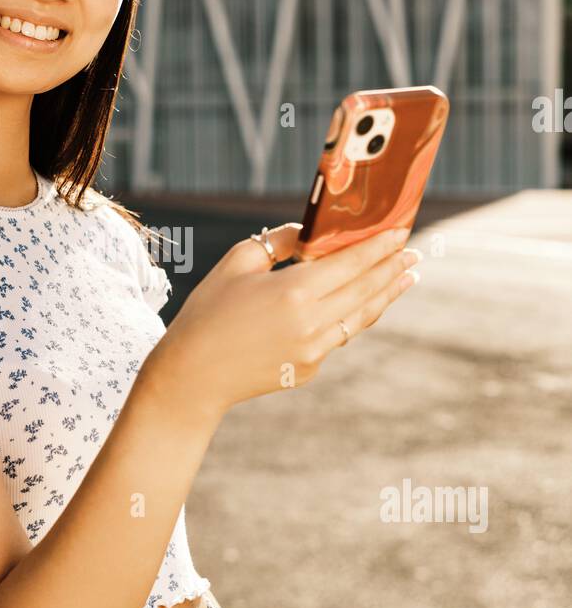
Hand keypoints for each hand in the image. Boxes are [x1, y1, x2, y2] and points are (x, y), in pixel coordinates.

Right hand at [146, 222, 419, 418]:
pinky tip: (365, 304)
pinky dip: (356, 316)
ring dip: (387, 295)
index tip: (400, 232)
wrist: (192, 376)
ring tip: (407, 277)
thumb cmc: (208, 311)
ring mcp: (314, 350)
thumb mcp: (237, 264)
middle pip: (366, 289)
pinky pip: (340, 336)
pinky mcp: (309, 369)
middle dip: (393, 268)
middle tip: (415, 252)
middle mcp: (312, 322)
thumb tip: (311, 235)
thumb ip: (279, 243)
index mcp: (294, 291)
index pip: (351, 263)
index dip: (379, 246)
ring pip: (362, 316)